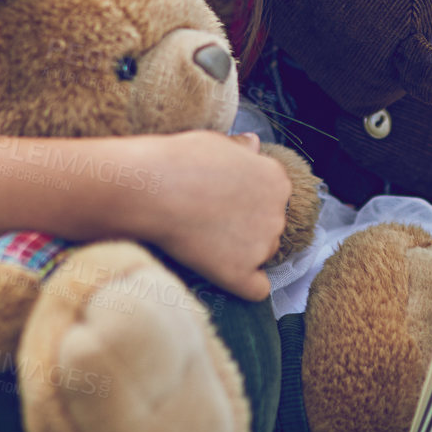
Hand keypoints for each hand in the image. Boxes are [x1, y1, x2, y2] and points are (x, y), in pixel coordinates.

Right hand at [127, 131, 291, 299]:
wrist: (154, 189)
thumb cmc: (180, 161)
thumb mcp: (218, 142)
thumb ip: (241, 150)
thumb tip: (253, 143)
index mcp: (276, 178)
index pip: (274, 196)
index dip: (249, 200)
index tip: (225, 200)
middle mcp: (277, 212)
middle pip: (271, 226)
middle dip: (248, 226)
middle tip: (213, 221)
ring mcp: (263, 244)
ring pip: (263, 254)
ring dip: (243, 252)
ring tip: (206, 241)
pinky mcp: (241, 272)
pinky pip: (257, 289)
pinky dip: (245, 285)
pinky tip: (226, 275)